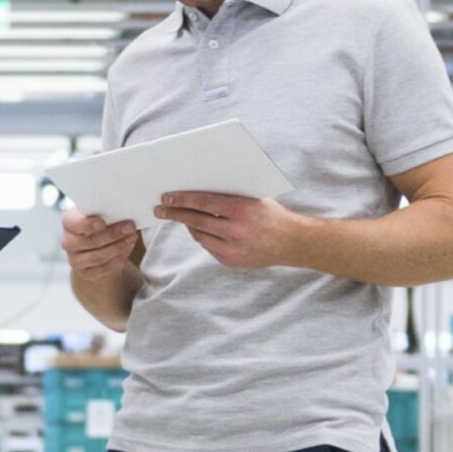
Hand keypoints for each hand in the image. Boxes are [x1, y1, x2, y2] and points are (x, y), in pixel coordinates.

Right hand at [62, 209, 139, 279]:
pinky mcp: (86, 273)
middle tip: (129, 227)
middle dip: (112, 235)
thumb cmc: (100, 223)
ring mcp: (75, 259)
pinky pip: (102, 269)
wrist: (99, 244)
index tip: (102, 223)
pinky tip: (127, 250)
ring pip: (97, 257)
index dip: (87, 224)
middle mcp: (68, 242)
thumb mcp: (99, 213)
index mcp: (69, 222)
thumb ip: (105, 211)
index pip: (74, 224)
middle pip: (89, 241)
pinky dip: (117, 260)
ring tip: (131, 238)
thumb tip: (122, 210)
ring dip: (117, 248)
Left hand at [153, 192, 303, 270]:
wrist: (291, 243)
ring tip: (180, 216)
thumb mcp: (252, 198)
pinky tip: (200, 229)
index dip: (182, 200)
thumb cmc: (271, 214)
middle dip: (175, 214)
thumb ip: (227, 196)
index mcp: (241, 210)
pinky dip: (203, 237)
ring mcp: (233, 250)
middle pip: (196, 221)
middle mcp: (235, 231)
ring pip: (199, 236)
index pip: (203, 203)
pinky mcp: (231, 261)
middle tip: (160, 210)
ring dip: (189, 225)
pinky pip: (209, 247)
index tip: (166, 197)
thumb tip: (196, 189)